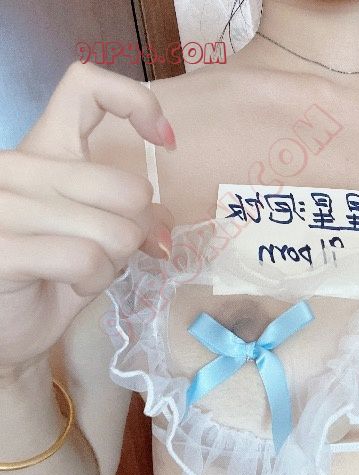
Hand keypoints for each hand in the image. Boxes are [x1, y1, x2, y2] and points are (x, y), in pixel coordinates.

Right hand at [0, 61, 174, 368]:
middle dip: (138, 231)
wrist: (9, 330)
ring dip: (115, 262)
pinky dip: (96, 280)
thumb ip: (129, 215)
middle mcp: (17, 166)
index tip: (166, 142)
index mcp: (43, 149)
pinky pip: (86, 257)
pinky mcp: (0, 247)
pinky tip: (73, 283)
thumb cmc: (52, 277)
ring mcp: (2, 204)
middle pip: (127, 187)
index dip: (137, 103)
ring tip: (87, 271)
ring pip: (115, 228)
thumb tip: (165, 219)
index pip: (85, 85)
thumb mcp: (100, 237)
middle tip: (116, 252)